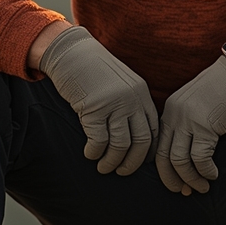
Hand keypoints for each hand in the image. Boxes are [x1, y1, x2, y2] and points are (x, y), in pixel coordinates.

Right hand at [38, 27, 157, 175]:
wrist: (71, 52)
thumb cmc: (93, 71)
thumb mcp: (120, 84)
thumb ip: (130, 105)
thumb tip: (132, 139)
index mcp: (142, 94)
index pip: (153, 131)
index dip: (147, 152)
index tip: (137, 162)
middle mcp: (132, 99)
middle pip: (141, 142)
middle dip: (132, 163)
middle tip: (121, 172)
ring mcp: (114, 103)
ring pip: (121, 145)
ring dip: (112, 162)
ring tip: (103, 167)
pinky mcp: (94, 107)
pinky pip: (99, 141)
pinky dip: (94, 152)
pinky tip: (89, 154)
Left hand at [156, 57, 225, 194]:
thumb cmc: (222, 89)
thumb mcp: (195, 105)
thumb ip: (187, 126)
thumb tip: (188, 156)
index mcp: (169, 111)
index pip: (158, 146)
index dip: (165, 169)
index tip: (175, 182)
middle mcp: (174, 116)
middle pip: (164, 157)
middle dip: (172, 179)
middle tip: (183, 191)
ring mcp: (188, 121)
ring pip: (180, 161)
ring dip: (190, 179)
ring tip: (201, 187)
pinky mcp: (205, 126)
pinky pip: (200, 158)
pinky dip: (206, 171)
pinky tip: (213, 175)